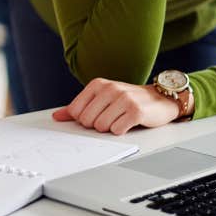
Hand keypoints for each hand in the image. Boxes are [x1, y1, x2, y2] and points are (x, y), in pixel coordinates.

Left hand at [52, 78, 181, 134]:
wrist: (159, 99)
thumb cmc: (128, 100)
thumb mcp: (101, 98)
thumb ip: (78, 107)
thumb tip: (56, 116)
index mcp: (98, 84)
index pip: (75, 111)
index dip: (84, 119)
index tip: (97, 115)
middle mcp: (110, 89)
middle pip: (87, 121)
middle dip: (97, 125)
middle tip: (111, 117)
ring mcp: (123, 99)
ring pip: (101, 127)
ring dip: (110, 128)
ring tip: (120, 119)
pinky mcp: (136, 111)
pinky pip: (117, 130)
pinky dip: (121, 131)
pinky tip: (128, 122)